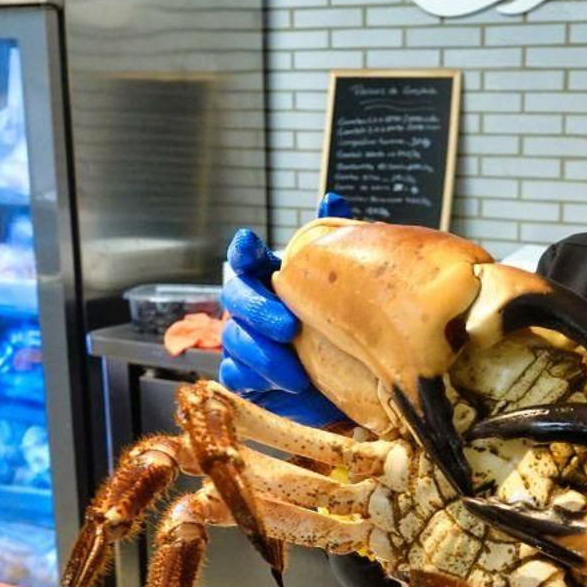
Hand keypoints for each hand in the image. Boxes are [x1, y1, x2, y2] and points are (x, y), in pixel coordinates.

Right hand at [217, 196, 351, 426]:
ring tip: (298, 373)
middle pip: (235, 298)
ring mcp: (243, 342)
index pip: (246, 259)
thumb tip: (332, 199)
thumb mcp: (342, 283)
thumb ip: (334, 240)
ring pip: (235, 341)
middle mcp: (250, 308)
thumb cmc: (341, 326)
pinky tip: (287, 387)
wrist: (351, 380)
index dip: (244, 250)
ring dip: (264, 356)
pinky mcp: (244, 377)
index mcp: (268, 280)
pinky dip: (260, 381)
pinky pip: (237, 376)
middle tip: (289, 326)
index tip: (251, 242)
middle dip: (258, 310)